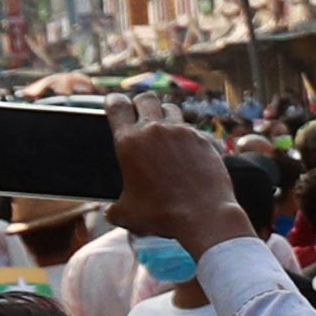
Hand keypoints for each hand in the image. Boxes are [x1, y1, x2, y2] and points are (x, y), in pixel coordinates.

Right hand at [105, 103, 244, 268]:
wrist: (204, 217)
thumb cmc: (161, 216)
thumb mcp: (126, 214)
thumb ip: (114, 207)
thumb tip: (111, 212)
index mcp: (129, 141)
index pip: (117, 105)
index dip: (114, 102)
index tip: (115, 104)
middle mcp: (156, 130)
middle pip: (146, 98)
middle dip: (141, 104)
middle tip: (141, 115)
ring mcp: (183, 132)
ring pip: (171, 109)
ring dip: (166, 117)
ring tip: (165, 134)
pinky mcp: (204, 140)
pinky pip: (193, 130)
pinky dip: (188, 137)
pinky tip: (188, 153)